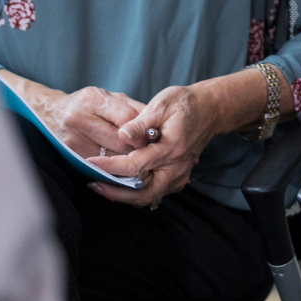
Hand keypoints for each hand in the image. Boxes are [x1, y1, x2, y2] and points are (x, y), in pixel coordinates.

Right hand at [31, 84, 145, 159]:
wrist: (50, 113)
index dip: (142, 130)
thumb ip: (132, 109)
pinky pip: (98, 166)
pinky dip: (111, 167)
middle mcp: (79, 118)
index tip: (151, 137)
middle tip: (147, 152)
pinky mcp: (70, 155)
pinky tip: (119, 165)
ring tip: (135, 159)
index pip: (126, 119)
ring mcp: (72, 138)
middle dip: (136, 148)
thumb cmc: (87, 105)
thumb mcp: (109, 98)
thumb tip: (155, 125)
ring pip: (110, 158)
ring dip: (125, 161)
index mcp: (93, 99)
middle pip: (119, 141)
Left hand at [89, 83, 225, 207]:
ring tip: (101, 185)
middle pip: (142, 193)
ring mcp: (179, 176)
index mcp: (171, 148)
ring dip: (124, 196)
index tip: (90, 162)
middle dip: (115, 193)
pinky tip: (120, 183)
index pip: (135, 165)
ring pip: (148, 197)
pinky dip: (135, 193)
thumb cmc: (184, 104)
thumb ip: (140, 122)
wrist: (210, 110)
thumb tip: (121, 135)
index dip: (110, 166)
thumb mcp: (161, 104)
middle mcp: (176, 167)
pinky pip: (154, 193)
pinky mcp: (178, 179)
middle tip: (93, 184)